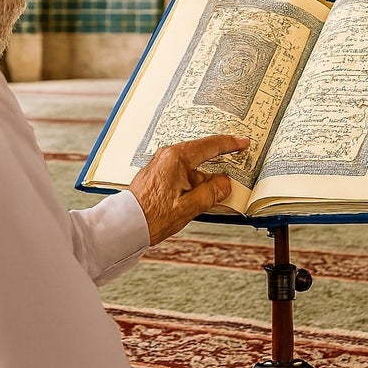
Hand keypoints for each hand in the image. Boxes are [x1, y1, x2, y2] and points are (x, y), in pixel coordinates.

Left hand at [127, 134, 248, 244]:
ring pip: (191, 166)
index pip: (210, 146)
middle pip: (201, 154)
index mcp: (177, 158)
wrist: (125, 224)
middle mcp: (167, 155)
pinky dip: (192, 181)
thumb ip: (211, 192)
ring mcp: (161, 163)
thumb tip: (225, 182)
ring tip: (206, 198)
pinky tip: (194, 196)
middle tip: (232, 167)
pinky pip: (181, 171)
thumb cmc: (152, 216)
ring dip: (202, 179)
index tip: (243, 143)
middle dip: (217, 163)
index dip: (229, 145)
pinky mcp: (157, 173)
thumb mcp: (189, 207)